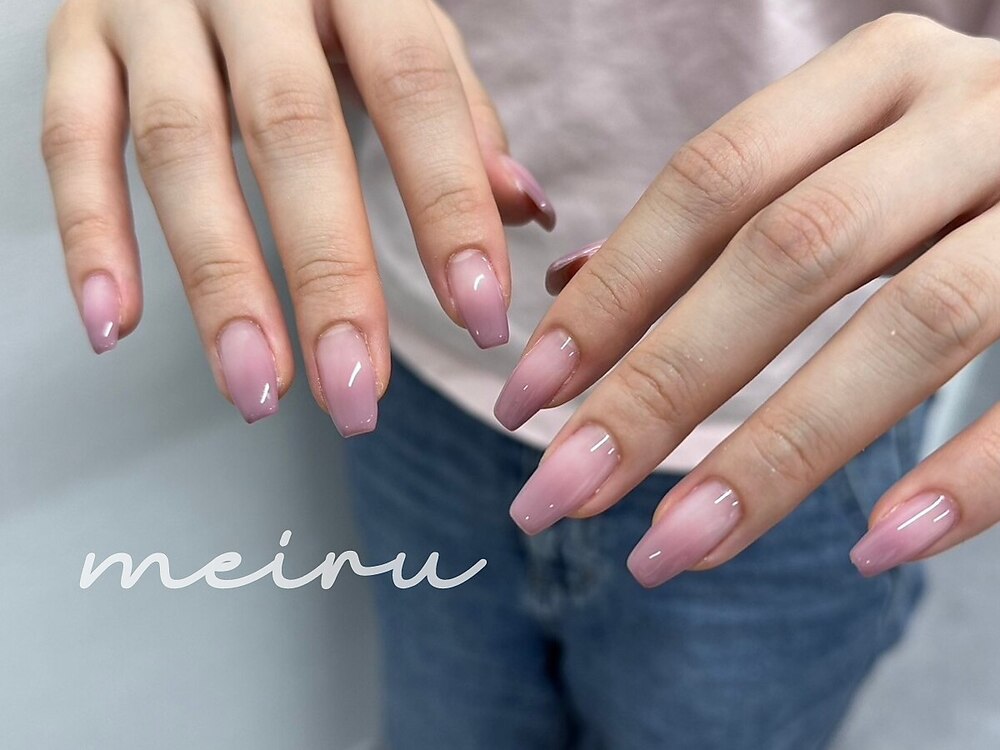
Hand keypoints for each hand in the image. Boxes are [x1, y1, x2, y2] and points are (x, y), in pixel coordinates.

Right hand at [43, 0, 553, 431]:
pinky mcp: (77, 38)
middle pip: (292, 131)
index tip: (478, 316)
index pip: (414, 88)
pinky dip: (90, 234)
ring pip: (179, 149)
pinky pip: (70, 140)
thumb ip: (456, 108)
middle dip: (329, 275)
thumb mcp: (399, 23)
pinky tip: (115, 324)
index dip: (449, 207)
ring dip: (218, 283)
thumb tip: (519, 209)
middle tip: (358, 390)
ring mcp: (152, 5)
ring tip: (257, 389)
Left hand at [495, 13, 999, 585]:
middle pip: (787, 257)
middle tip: (558, 492)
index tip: (527, 398)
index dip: (612, 294)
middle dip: (658, 387)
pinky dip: (965, 478)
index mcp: (877, 79)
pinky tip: (870, 551)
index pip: (711, 182)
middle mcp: (969, 115)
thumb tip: (573, 287)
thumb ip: (725, 218)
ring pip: (913, 325)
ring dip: (776, 454)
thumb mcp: (843, 158)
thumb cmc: (958, 170)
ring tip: (671, 548)